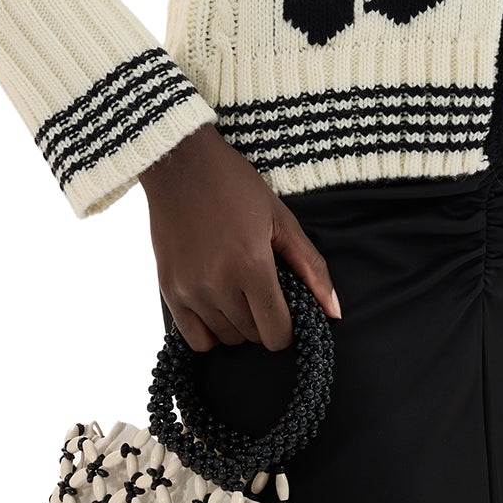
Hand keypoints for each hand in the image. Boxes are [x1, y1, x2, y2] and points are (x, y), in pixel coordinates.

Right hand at [138, 124, 341, 351]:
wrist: (180, 163)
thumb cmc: (235, 186)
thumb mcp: (281, 220)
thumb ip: (311, 268)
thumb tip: (335, 312)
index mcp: (252, 265)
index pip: (277, 332)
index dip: (289, 327)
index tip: (287, 309)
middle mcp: (218, 284)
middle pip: (253, 336)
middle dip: (265, 321)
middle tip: (262, 290)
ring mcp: (189, 290)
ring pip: (226, 339)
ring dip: (239, 325)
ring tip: (239, 292)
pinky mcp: (168, 290)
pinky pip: (195, 339)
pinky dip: (211, 331)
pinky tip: (218, 307)